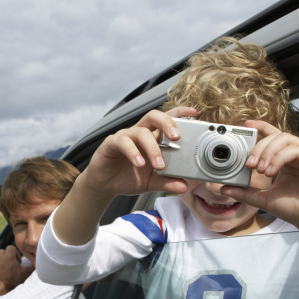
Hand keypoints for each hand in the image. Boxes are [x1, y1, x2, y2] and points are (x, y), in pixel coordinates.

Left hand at [0, 246, 33, 298]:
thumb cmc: (12, 280)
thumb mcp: (25, 273)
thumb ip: (31, 266)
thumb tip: (37, 261)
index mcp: (8, 256)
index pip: (11, 247)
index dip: (15, 253)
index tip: (17, 262)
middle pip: (3, 251)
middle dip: (7, 256)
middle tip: (12, 265)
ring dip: (1, 261)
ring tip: (5, 269)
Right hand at [79, 106, 196, 198]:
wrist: (105, 185)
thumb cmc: (128, 177)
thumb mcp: (151, 182)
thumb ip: (167, 182)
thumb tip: (184, 185)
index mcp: (151, 138)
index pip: (166, 120)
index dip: (179, 113)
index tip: (193, 113)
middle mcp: (139, 133)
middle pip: (154, 116)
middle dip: (167, 123)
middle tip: (177, 137)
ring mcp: (125, 137)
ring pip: (140, 131)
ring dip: (152, 148)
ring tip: (159, 165)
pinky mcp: (111, 144)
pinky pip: (123, 142)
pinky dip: (133, 152)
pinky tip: (139, 164)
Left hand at [220, 120, 298, 230]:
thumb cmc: (296, 209)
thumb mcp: (263, 199)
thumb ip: (245, 192)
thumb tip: (224, 188)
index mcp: (285, 160)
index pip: (272, 136)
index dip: (260, 128)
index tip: (245, 126)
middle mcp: (296, 154)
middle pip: (275, 136)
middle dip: (258, 147)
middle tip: (249, 164)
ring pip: (284, 139)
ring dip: (268, 152)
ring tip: (260, 170)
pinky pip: (294, 149)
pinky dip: (279, 158)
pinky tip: (271, 171)